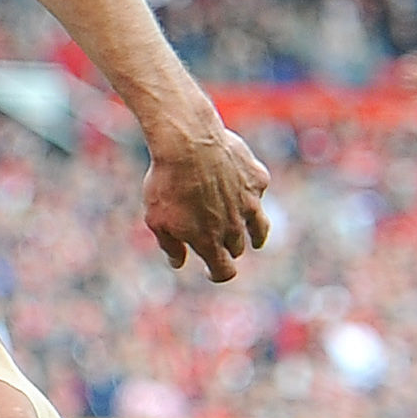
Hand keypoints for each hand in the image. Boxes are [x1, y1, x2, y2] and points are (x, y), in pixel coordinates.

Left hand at [144, 122, 271, 281]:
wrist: (187, 143)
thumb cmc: (167, 182)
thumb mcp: (157, 218)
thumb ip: (171, 245)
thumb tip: (179, 262)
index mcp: (209, 241)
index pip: (224, 271)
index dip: (218, 274)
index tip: (212, 271)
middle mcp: (234, 227)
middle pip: (237, 247)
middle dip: (229, 249)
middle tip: (221, 244)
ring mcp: (250, 203)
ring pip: (259, 226)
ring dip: (255, 234)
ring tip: (255, 237)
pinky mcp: (257, 179)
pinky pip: (257, 191)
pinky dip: (250, 193)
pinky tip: (241, 187)